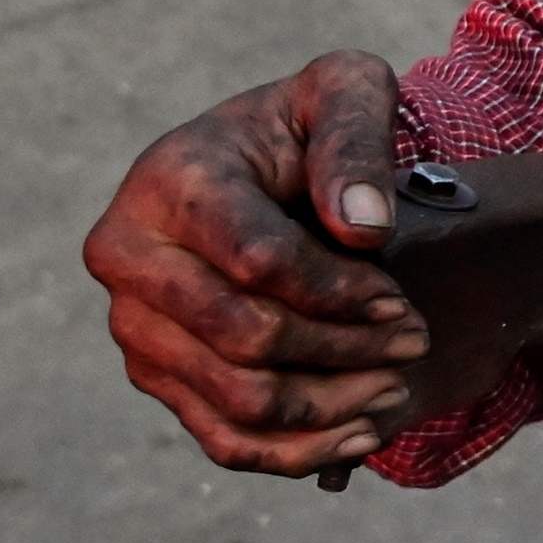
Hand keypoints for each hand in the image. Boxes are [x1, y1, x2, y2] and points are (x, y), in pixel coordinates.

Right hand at [82, 52, 426, 476]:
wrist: (253, 165)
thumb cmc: (306, 125)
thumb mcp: (344, 91)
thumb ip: (357, 137)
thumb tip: (363, 227)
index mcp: (170, 181)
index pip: (258, 262)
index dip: (342, 292)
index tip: (402, 299)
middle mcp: (128, 256)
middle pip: (247, 338)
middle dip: (347, 350)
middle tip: (414, 342)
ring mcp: (133, 324)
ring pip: (238, 399)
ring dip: (333, 406)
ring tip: (395, 387)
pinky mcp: (153, 372)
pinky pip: (222, 438)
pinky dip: (295, 452)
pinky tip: (359, 436)